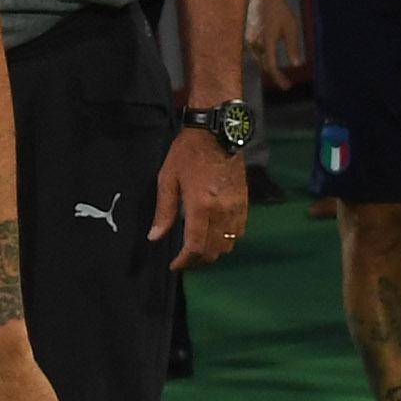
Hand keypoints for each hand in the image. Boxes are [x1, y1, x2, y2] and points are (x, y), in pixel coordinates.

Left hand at [148, 126, 245, 269]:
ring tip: (197, 250)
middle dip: (198, 260)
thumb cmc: (187, 154)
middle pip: (213, 250)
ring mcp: (237, 209)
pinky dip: (227, 240)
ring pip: (228, 244)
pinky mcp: (245, 204)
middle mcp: (222, 212)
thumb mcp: (167, 179)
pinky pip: (239, 232)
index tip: (174, 265)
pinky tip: (215, 236)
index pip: (195, 246)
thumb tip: (155, 237)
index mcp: (200, 206)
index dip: (185, 261)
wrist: (217, 134)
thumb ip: (163, 211)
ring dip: (213, 252)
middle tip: (183, 260)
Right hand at [246, 0, 306, 85]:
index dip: (278, 78)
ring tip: (280, 75)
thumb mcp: (292, 28)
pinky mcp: (249, 35)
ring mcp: (250, 39)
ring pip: (259, 58)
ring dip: (269, 67)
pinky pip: (256, 52)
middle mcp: (255, 42)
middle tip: (286, 83)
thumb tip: (296, 64)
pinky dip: (264, 58)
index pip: (271, 65)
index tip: (287, 86)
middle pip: (263, 64)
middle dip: (274, 75)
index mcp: (266, 41)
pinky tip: (271, 59)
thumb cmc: (280, 10)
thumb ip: (293, 47)